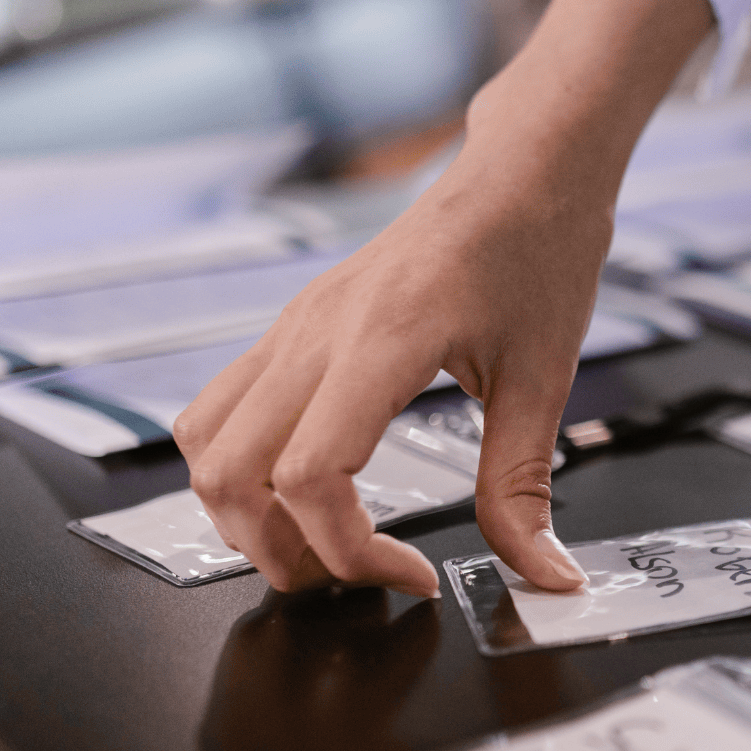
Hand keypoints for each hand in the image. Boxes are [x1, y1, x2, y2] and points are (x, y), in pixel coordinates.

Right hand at [174, 0, 711, 595]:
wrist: (524, 170)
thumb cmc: (539, 252)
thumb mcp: (546, 380)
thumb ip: (524, 489)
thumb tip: (545, 577)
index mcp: (381, 340)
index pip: (310, 475)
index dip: (350, 551)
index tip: (414, 577)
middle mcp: (316, 331)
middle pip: (228, 474)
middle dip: (282, 552)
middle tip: (357, 580)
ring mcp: (293, 325)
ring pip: (204, 442)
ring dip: (243, 516)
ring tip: (324, 546)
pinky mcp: (293, 327)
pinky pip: (222, 408)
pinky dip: (240, 468)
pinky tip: (310, 491)